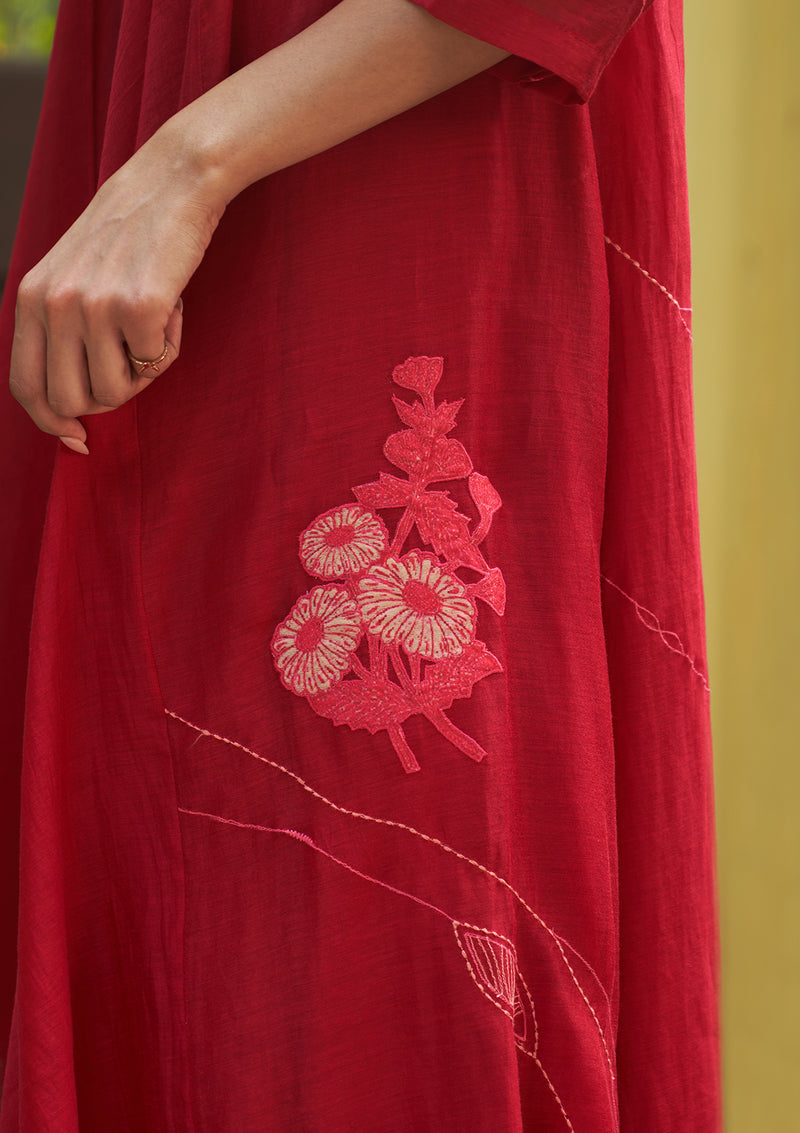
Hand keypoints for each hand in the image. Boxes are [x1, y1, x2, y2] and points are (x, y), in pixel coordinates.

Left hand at [9, 131, 224, 451]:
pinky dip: (171, 347)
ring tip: (154, 325)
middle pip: (71, 400)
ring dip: (143, 371)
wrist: (172, 182)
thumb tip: (77, 401)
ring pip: (116, 390)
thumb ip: (60, 327)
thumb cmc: (130, 233)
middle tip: (134, 366)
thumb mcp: (70, 275)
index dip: (51, 423)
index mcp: (32, 298)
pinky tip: (174, 309)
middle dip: (108, 399)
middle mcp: (56, 304)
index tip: (78, 439)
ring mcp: (96, 308)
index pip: (26, 385)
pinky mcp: (139, 308)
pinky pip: (155, 365)